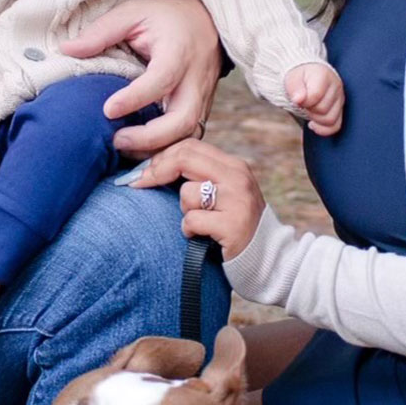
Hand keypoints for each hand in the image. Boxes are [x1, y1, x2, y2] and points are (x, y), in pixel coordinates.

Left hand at [62, 0, 220, 155]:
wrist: (208, 22)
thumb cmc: (166, 18)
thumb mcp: (133, 13)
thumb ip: (101, 32)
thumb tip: (67, 49)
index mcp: (178, 52)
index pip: (161, 80)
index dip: (135, 98)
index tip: (108, 110)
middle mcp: (195, 79)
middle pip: (183, 119)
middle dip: (151, 138)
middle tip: (117, 141)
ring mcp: (202, 97)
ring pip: (189, 134)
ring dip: (158, 149)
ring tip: (123, 150)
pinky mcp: (201, 109)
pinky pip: (189, 136)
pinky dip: (166, 148)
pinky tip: (139, 152)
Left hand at [132, 138, 264, 257]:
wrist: (266, 258)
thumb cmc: (232, 224)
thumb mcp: (222, 192)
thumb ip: (198, 176)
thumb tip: (151, 166)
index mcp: (234, 166)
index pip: (190, 146)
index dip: (160, 156)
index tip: (141, 171)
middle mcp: (238, 178)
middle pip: (184, 158)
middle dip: (156, 172)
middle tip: (139, 184)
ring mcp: (238, 201)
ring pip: (186, 193)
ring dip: (183, 210)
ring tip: (199, 221)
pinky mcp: (233, 225)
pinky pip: (191, 220)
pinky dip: (189, 231)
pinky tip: (202, 236)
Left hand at [285, 61, 345, 136]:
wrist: (307, 76)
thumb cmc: (299, 77)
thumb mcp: (292, 78)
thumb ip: (295, 88)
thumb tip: (298, 100)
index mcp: (324, 76)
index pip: (315, 96)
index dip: (302, 102)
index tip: (297, 99)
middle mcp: (336, 86)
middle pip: (322, 110)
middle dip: (308, 110)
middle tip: (302, 104)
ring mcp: (340, 99)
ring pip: (330, 120)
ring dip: (314, 119)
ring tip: (308, 110)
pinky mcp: (340, 110)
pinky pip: (335, 126)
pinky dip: (322, 129)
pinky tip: (312, 123)